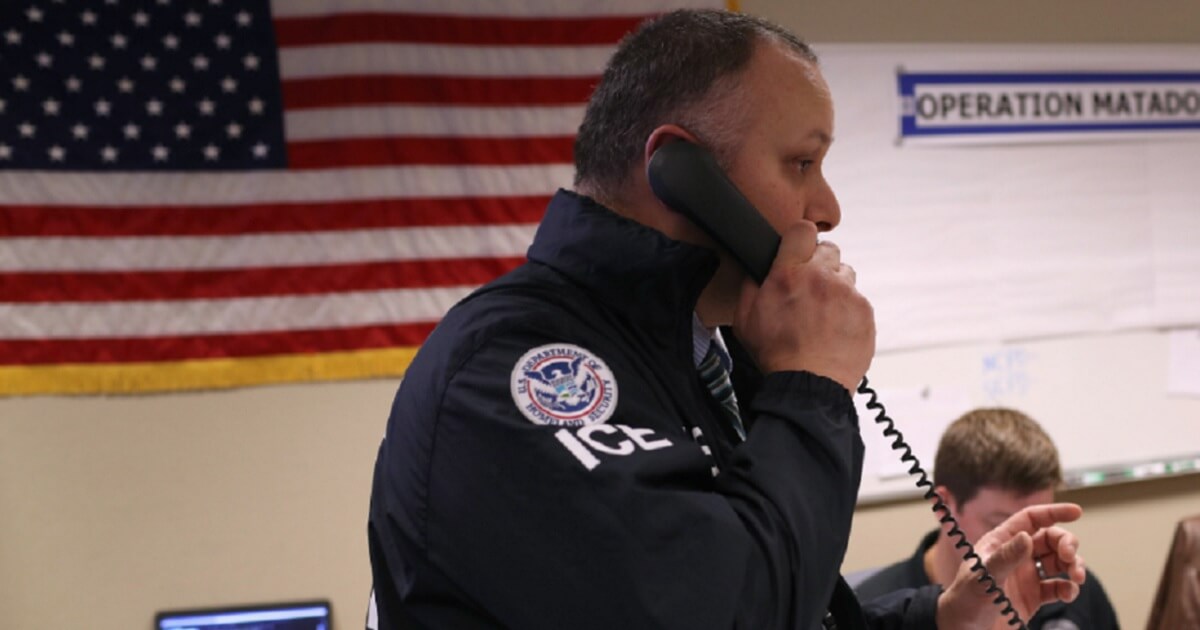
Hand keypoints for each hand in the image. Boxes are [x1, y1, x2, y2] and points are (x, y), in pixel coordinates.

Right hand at [733, 221, 874, 392]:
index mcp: (788, 274)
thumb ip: (750, 286)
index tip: (799, 249)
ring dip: (835, 286)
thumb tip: (755, 268)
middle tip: (809, 286)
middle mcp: (820, 277)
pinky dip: (848, 309)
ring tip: (823, 312)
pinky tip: (835, 328)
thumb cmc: (776, 355)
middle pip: (828, 249)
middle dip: (818, 263)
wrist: (809, 385)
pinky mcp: (865, 311)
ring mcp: (847, 293)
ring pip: (845, 273)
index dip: (800, 238)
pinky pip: (858, 299)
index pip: (803, 230)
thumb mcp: (745, 320)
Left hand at [936, 503, 1086, 629]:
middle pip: (1050, 539)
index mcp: (1000, 542)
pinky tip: (1068, 593)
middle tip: (1070, 557)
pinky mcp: (1033, 597)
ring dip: (1073, 566)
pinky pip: (1058, 587)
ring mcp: (1025, 576)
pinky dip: (1068, 589)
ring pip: (1058, 562)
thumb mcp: (984, 575)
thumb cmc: (965, 599)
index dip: (1052, 512)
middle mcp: (1015, 555)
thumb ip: (1006, 557)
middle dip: (1066, 544)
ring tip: (1077, 578)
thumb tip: (1027, 535)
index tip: (1076, 512)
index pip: (1030, 519)